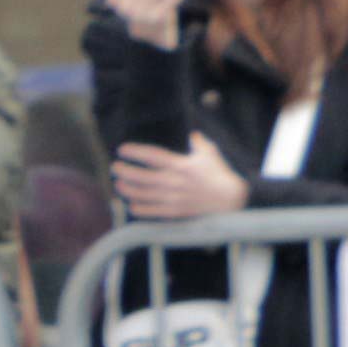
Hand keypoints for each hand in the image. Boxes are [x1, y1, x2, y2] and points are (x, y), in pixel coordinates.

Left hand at [112, 131, 249, 221]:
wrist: (231, 200)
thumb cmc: (220, 175)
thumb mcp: (210, 155)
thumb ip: (199, 144)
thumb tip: (193, 134)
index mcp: (181, 165)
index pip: (152, 156)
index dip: (135, 152)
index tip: (122, 149)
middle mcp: (173, 181)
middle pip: (142, 176)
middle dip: (125, 171)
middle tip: (115, 168)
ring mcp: (172, 198)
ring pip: (142, 194)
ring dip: (127, 189)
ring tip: (119, 184)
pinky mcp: (174, 212)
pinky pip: (151, 211)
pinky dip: (139, 208)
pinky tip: (132, 203)